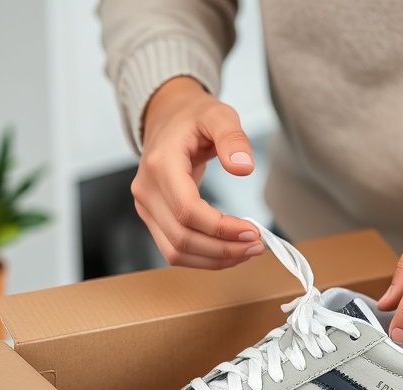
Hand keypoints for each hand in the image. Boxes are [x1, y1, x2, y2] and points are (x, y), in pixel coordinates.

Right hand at [132, 76, 262, 268]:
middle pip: (182, 238)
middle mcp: (147, 190)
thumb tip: (243, 167)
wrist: (167, 118)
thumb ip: (233, 139)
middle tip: (257, 245)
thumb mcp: (219, 116)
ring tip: (247, 251)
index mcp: (160, 165)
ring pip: (176, 252)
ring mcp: (146, 207)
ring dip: (214, 259)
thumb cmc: (192, 118)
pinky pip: (175, 250)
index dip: (221, 229)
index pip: (188, 211)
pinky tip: (229, 250)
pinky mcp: (153, 218)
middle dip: (223, 249)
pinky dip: (204, 258)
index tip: (253, 230)